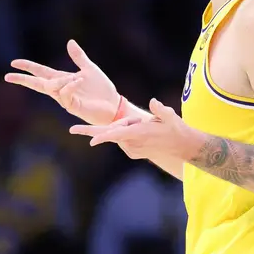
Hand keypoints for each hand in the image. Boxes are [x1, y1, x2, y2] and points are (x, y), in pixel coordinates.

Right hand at [5, 40, 132, 125]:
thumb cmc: (102, 89)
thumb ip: (78, 57)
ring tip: (75, 78)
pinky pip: (66, 96)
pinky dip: (70, 86)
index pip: (40, 72)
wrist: (114, 105)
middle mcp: (61, 90)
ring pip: (52, 89)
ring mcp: (65, 100)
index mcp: (62, 80)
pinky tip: (79, 80)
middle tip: (8, 76)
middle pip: (37, 84)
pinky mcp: (73, 107)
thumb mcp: (89, 69)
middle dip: (23, 79)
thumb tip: (69, 42)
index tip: (14, 63)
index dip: (28, 67)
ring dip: (60, 81)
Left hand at [69, 98, 198, 159]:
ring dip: (121, 126)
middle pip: (108, 135)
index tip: (91, 141)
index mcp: (140, 134)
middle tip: (72, 129)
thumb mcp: (171, 117)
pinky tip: (139, 128)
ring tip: (141, 122)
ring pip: (117, 134)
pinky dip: (124, 132)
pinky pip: (122, 139)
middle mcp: (133, 143)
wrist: (181, 146)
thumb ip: (161, 110)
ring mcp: (132, 149)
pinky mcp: (132, 151)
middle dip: (90, 132)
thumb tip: (153, 102)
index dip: (104, 137)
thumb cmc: (176, 129)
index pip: (118, 135)